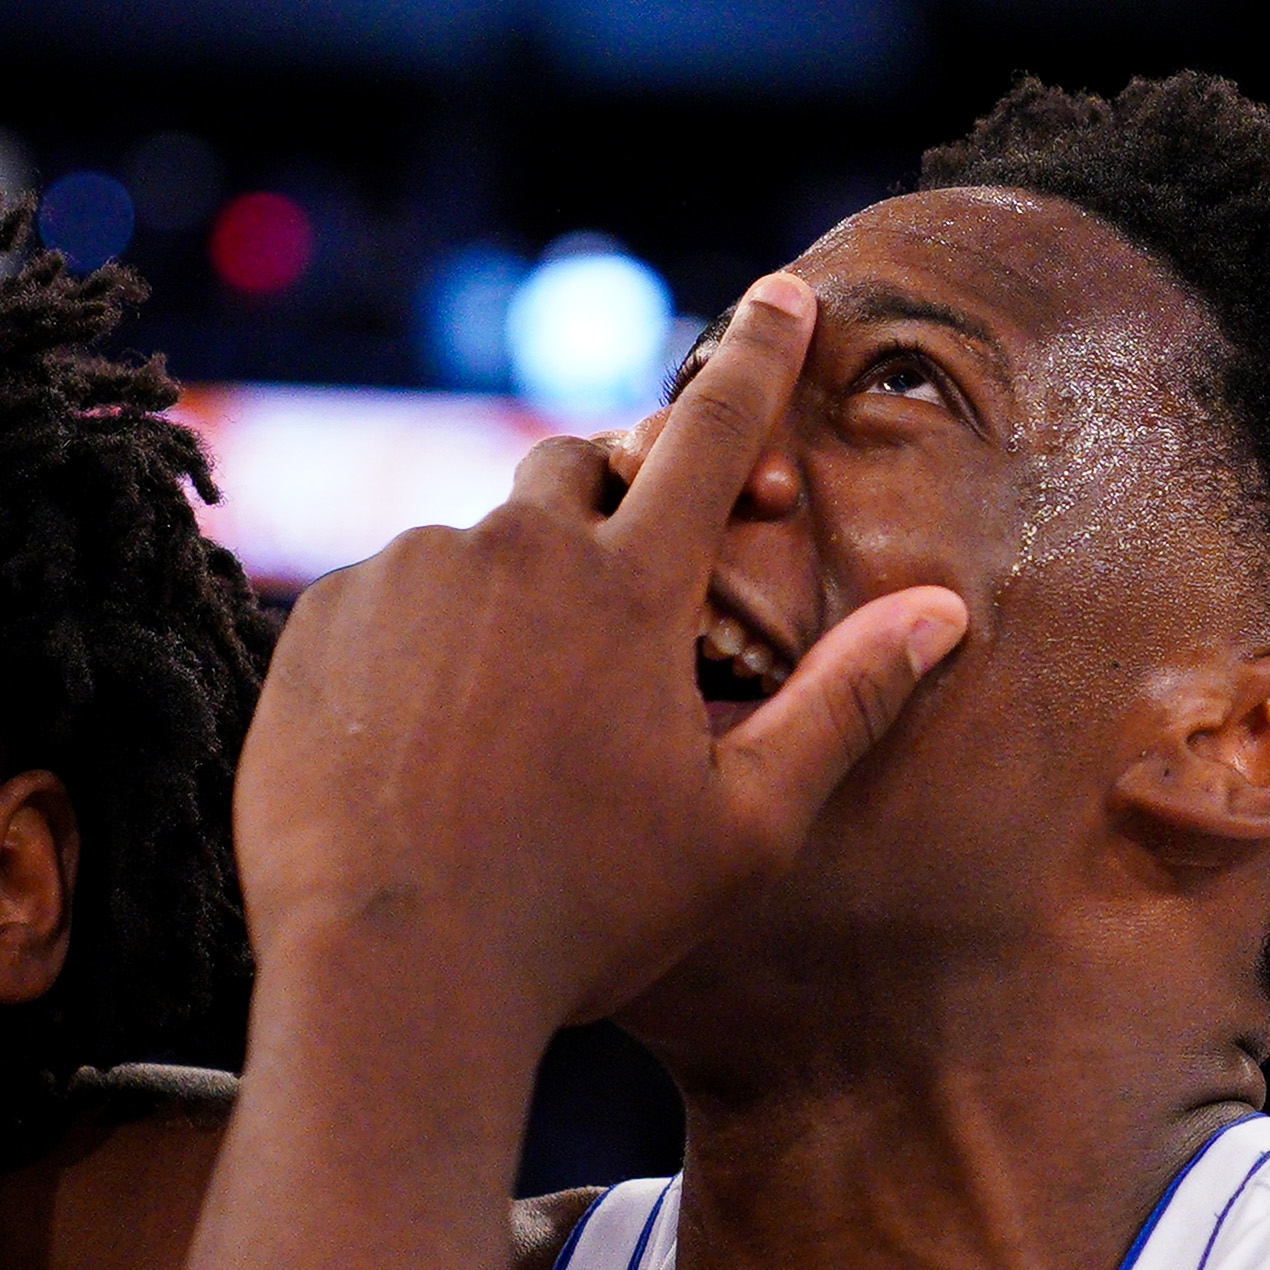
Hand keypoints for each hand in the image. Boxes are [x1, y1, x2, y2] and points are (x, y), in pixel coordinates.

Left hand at [232, 272, 966, 1036]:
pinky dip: (417, 653)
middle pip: (575, 471)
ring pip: (472, 554)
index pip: (711, 434)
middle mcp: (514, 551)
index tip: (782, 297)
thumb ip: (843, 704)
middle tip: (619, 596)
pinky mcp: (324, 623)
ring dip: (502, 606)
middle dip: (607, 499)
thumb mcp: (742, 828)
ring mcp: (407, 578)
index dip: (756, 361)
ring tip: (503, 731)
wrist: (389, 972)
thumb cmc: (580, 916)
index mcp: (629, 587)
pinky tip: (422, 749)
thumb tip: (945, 610)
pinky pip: (385, 606)